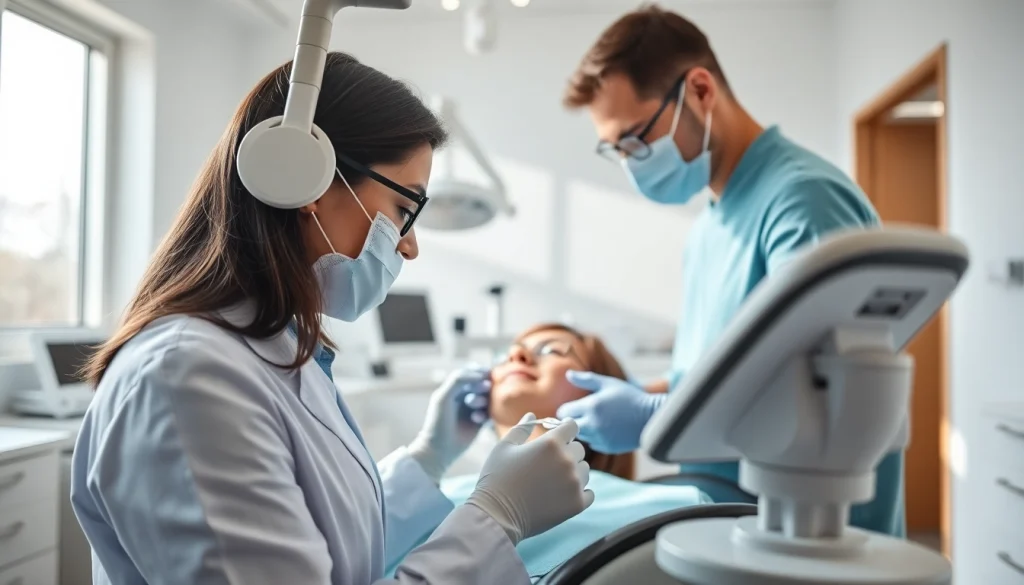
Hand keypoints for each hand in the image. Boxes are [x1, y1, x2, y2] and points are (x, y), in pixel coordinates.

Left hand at [407, 365, 491, 482]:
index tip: (484, 375)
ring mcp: (473, 409)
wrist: (439, 449)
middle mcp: (464, 396)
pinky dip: (485, 413)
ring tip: (473, 405)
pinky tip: (476, 419)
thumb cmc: (438, 421)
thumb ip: (459, 379)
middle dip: (481, 386)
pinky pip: (490, 413)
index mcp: (454, 388)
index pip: (471, 372)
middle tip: (480, 390)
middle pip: (482, 384)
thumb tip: (481, 374)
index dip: (479, 371)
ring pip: (487, 398)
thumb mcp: (443, 396)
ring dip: (482, 399)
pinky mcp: (480, 422)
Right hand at [466, 413, 593, 544]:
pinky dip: (579, 493)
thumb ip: (522, 428)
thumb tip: (533, 414)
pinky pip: (589, 493)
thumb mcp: (504, 447)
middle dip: (567, 452)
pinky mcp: (577, 504)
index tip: (560, 435)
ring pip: (584, 470)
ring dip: (573, 472)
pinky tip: (562, 495)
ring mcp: (574, 484)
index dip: (565, 429)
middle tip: (548, 463)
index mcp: (551, 443)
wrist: (497, 515)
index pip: (572, 426)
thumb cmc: (497, 478)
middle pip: (579, 449)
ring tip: (552, 481)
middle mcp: (567, 461)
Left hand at [555, 370, 666, 453]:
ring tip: (597, 421)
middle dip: (572, 420)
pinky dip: (595, 438)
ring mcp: (600, 438)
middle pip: (569, 427)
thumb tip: (568, 374)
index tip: (573, 407)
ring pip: (580, 436)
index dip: (566, 409)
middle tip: (581, 415)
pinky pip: (593, 444)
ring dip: (583, 429)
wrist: (652, 418)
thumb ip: (586, 379)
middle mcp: (593, 424)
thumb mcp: (608, 383)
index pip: (563, 412)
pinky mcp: (607, 448)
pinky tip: (606, 430)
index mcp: (591, 406)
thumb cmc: (630, 397)